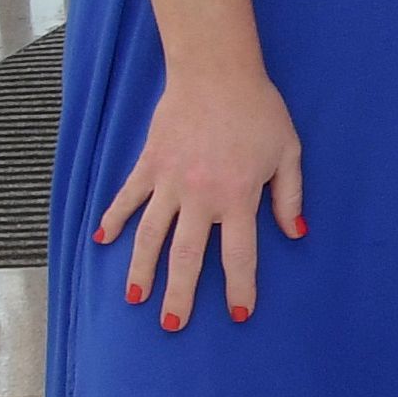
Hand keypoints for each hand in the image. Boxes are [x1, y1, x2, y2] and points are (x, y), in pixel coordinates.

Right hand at [99, 64, 302, 326]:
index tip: (238, 314)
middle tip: (172, 324)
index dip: (240, 287)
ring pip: (149, 236)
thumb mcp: (287, 153)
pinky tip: (102, 241)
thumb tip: (295, 232)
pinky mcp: (148, 164)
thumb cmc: (259, 111)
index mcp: (238, 197)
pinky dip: (112, 219)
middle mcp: (200, 197)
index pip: (239, 255)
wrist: (216, 73)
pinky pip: (127, 198)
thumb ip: (289, 196)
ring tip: (134, 298)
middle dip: (179, 294)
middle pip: (187, 257)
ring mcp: (169, 182)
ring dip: (140, 269)